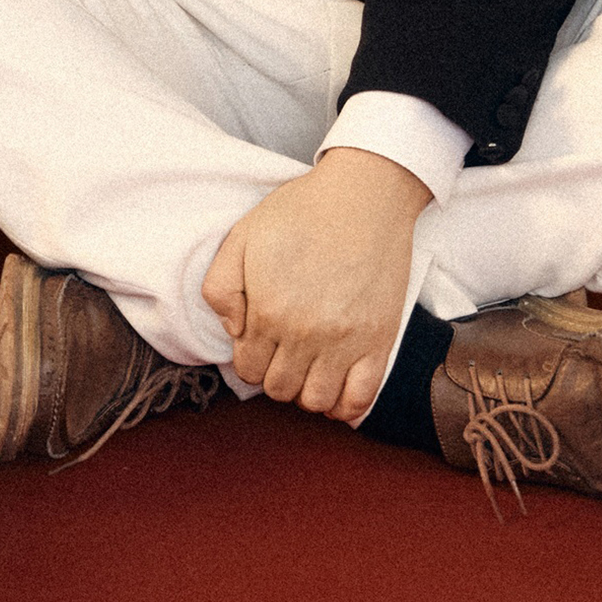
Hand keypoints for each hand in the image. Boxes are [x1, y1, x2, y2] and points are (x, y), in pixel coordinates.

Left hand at [201, 147, 430, 419]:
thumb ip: (221, 288)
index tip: (260, 342)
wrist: (365, 194)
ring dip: (306, 391)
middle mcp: (305, 334)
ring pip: (315, 400)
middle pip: (279, 389)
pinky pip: (360, 399)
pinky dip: (344, 407)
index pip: (248, 369)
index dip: (249, 359)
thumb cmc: (301, 211)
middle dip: (275, 375)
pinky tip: (336, 390)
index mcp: (269, 311)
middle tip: (284, 352)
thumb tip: (234, 333)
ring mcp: (346, 341)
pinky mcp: (380, 340)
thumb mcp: (241, 237)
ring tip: (308, 367)